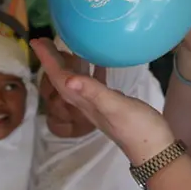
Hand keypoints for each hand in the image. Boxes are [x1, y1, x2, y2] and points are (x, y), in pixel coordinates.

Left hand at [32, 39, 175, 164]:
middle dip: (53, 59)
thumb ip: (94, 92)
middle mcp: (86, 103)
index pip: (60, 77)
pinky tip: (100, 60)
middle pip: (64, 78)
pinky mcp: (112, 103)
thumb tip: (68, 79)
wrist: (154, 150)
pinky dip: (93, 70)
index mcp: (84, 101)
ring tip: (69, 44)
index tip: (36, 40)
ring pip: (78, 80)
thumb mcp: (116, 107)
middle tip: (46, 39)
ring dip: (71, 63)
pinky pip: (95, 82)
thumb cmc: (137, 127)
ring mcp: (99, 104)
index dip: (47, 59)